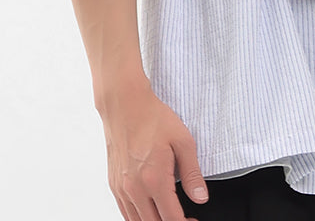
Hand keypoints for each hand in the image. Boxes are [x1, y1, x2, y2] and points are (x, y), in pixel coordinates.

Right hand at [98, 79, 209, 220]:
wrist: (125, 105)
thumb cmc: (153, 119)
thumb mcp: (183, 141)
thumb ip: (192, 173)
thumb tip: (200, 197)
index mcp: (154, 179)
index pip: (171, 218)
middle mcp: (134, 189)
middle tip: (185, 218)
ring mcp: (121, 188)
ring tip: (169, 214)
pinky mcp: (114, 185)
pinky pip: (125, 212)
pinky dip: (139, 217)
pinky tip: (151, 210)